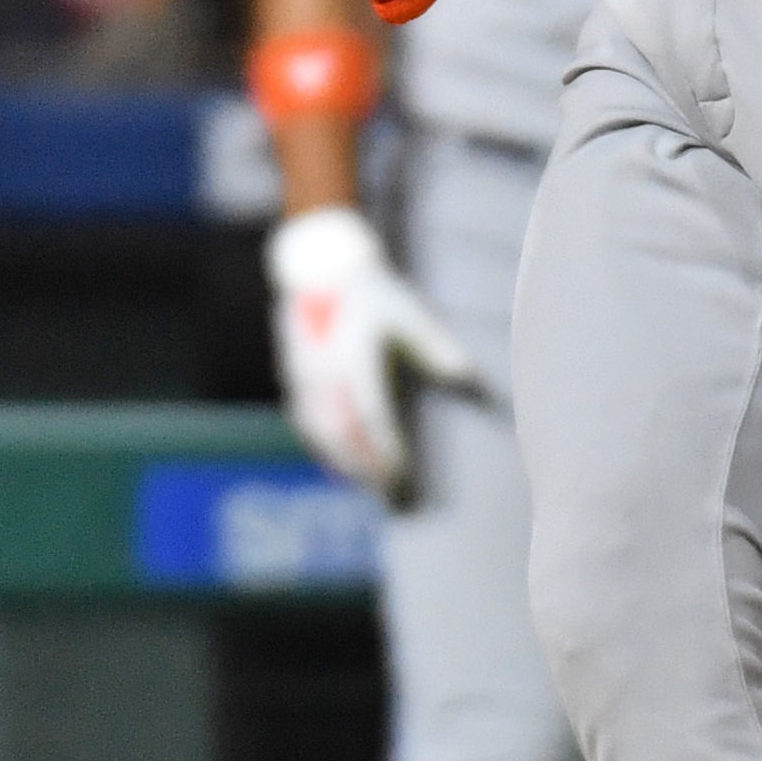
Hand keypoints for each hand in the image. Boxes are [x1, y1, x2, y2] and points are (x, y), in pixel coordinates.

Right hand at [265, 205, 472, 498]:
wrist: (323, 270)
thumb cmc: (374, 294)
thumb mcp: (409, 313)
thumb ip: (435, 347)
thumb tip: (468, 377)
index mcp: (353, 355)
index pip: (370, 416)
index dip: (385, 449)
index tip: (402, 474)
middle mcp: (324, 370)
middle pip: (341, 433)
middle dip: (363, 465)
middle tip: (387, 490)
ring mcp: (303, 376)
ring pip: (319, 431)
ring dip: (342, 460)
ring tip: (367, 483)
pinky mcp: (293, 378)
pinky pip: (305, 421)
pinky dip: (323, 446)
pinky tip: (340, 464)